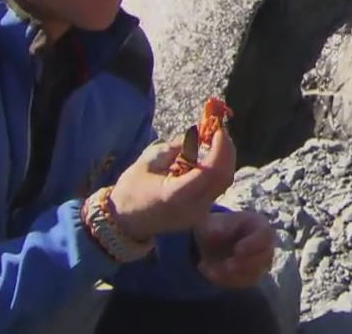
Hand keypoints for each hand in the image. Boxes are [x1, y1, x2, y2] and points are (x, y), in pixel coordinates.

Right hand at [108, 127, 235, 239]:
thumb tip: (198, 133)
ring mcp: (198, 215)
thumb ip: (175, 147)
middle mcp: (192, 208)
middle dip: (226, 152)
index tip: (218, 130)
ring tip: (216, 141)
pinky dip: (218, 170)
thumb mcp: (148, 161)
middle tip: (220, 132)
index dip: (219, 149)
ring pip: (223, 184)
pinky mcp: (200, 215)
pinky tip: (211, 157)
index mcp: (175, 195)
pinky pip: (216, 189)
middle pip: (222, 179)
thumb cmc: (131, 189)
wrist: (125, 222)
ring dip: (224, 160)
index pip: (209, 172)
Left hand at [195, 210, 274, 288]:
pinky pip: (244, 282)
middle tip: (226, 265)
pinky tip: (212, 273)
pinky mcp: (253, 276)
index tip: (236, 250)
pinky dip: (226, 280)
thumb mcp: (213, 223)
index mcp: (259, 225)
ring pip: (254, 274)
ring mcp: (261, 262)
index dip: (253, 244)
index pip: (266, 235)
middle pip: (265, 257)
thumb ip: (215, 226)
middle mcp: (266, 245)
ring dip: (232, 274)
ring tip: (211, 269)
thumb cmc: (218, 228)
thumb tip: (217, 232)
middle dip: (244, 264)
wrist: (212, 243)